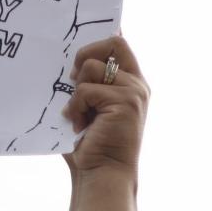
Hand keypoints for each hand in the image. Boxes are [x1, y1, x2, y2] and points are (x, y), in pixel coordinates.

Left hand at [60, 35, 147, 180]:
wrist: (101, 173)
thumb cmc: (91, 145)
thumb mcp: (90, 108)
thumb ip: (89, 85)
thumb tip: (75, 61)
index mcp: (132, 84)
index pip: (121, 45)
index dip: (102, 37)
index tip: (81, 49)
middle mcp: (137, 84)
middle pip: (114, 42)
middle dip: (86, 54)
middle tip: (74, 78)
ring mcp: (134, 92)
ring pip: (93, 67)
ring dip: (76, 91)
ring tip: (79, 114)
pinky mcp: (126, 101)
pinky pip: (86, 89)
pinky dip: (76, 106)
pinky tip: (80, 124)